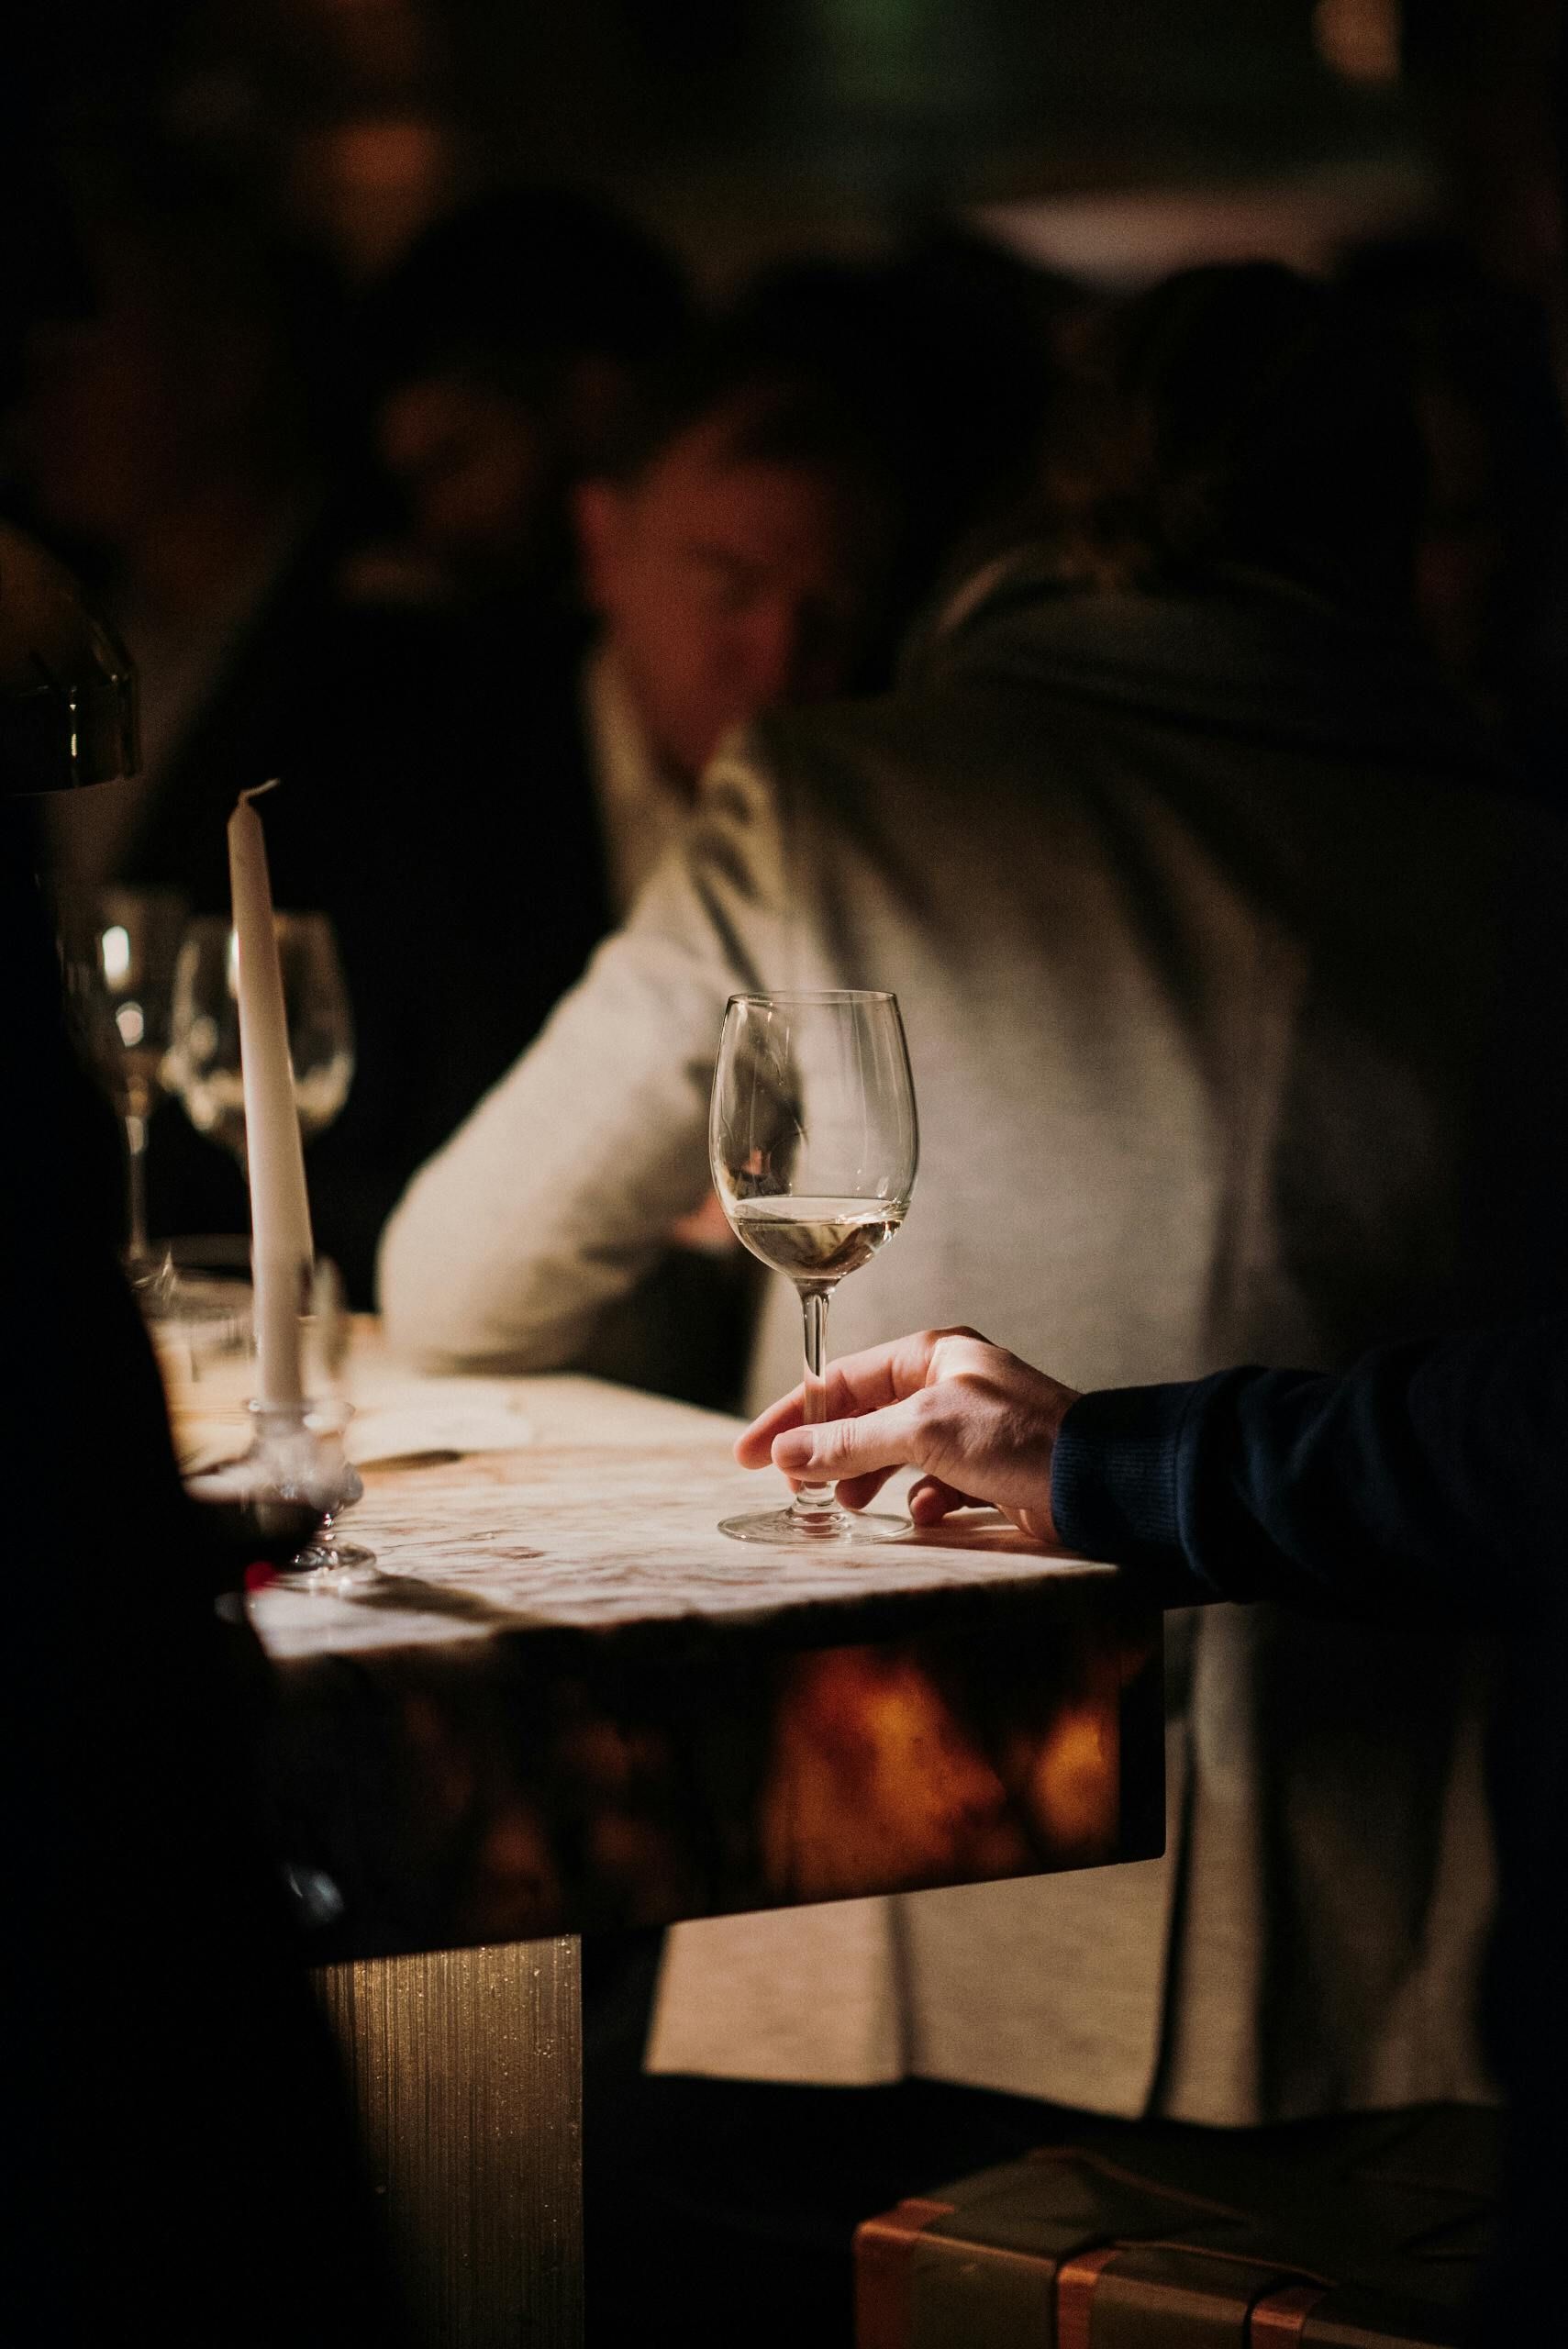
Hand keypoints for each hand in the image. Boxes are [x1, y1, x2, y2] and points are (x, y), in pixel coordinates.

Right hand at [736, 1326, 1080, 1542]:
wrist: (1099, 1482)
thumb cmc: (1017, 1439)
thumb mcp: (922, 1432)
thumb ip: (850, 1442)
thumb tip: (785, 1452)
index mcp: (930, 1356)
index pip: (840, 1381)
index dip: (792, 1418)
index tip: (750, 1454)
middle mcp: (947, 1385)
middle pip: (863, 1418)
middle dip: (828, 1454)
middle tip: (798, 1489)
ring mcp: (968, 1428)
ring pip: (894, 1454)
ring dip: (868, 1479)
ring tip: (849, 1504)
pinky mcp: (987, 1471)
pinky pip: (933, 1486)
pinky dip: (921, 1502)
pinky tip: (922, 1515)